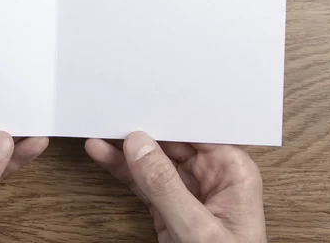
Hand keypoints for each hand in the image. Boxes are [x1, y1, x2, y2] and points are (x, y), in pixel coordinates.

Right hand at [86, 132, 266, 242]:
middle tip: (112, 114)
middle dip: (140, 129)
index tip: (140, 101)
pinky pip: (142, 182)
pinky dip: (122, 171)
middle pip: (170, 142)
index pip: (196, 131)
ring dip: (124, 150)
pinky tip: (104, 156)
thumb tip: (139, 146)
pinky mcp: (169, 207)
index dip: (167, 114)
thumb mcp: (197, 228)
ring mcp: (187, 191)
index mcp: (231, 171)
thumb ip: (166, 186)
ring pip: (150, 161)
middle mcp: (211, 176)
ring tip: (98, 133)